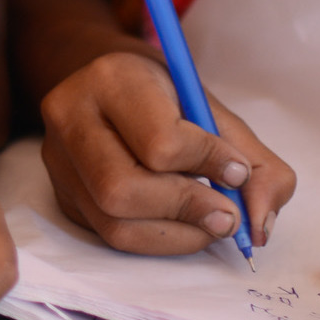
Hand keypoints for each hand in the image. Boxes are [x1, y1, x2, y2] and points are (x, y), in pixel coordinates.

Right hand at [40, 49, 293, 253]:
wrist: (107, 85)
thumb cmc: (164, 96)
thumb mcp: (213, 109)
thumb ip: (256, 162)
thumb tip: (260, 224)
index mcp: (113, 78)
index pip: (159, 141)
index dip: (208, 164)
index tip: (237, 172)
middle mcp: (71, 117)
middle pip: (122, 188)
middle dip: (187, 209)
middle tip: (228, 215)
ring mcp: (59, 159)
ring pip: (113, 221)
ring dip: (176, 233)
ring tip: (209, 222)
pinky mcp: (62, 194)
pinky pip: (109, 235)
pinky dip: (158, 240)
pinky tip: (181, 224)